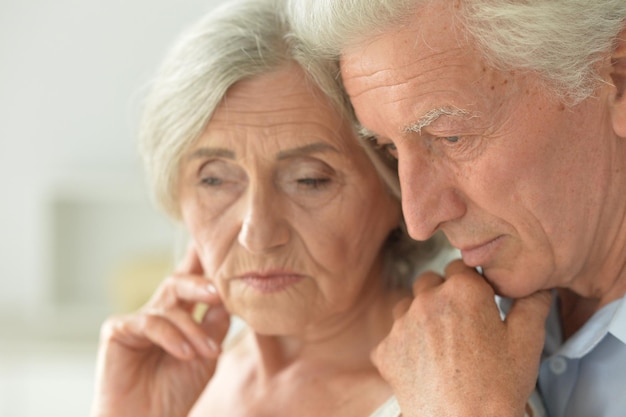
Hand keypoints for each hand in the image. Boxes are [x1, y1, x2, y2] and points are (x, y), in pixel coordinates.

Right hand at [90, 245, 229, 416]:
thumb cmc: (176, 393)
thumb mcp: (206, 355)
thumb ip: (214, 324)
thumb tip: (225, 294)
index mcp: (179, 316)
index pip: (190, 281)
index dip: (199, 259)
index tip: (215, 240)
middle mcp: (157, 313)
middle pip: (178, 282)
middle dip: (200, 284)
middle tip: (218, 293)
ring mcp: (136, 320)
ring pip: (168, 304)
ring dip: (192, 328)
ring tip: (208, 352)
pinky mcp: (117, 330)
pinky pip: (149, 322)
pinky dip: (171, 337)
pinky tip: (185, 354)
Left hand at [372, 259, 551, 416]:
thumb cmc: (498, 388)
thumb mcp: (527, 343)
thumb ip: (532, 304)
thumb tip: (537, 287)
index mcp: (462, 290)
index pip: (460, 268)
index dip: (470, 284)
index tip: (477, 302)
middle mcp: (427, 300)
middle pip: (430, 282)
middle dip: (443, 296)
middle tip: (460, 325)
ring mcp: (401, 324)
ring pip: (407, 306)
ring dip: (420, 317)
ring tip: (441, 345)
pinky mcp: (385, 350)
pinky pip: (392, 338)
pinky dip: (405, 347)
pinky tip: (423, 364)